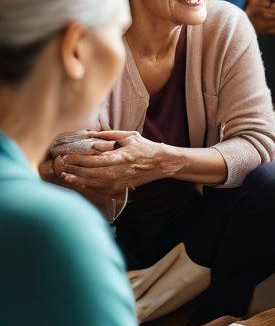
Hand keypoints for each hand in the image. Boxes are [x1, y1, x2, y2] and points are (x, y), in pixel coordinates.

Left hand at [54, 130, 178, 193]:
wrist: (161, 163)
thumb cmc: (146, 147)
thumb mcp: (130, 136)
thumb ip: (111, 136)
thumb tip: (94, 135)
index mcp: (121, 157)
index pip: (94, 160)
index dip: (78, 159)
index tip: (67, 156)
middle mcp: (119, 172)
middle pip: (91, 173)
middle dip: (74, 170)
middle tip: (61, 166)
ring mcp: (119, 182)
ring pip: (94, 183)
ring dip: (79, 180)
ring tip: (66, 176)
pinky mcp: (121, 188)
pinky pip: (102, 190)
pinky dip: (89, 187)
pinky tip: (80, 184)